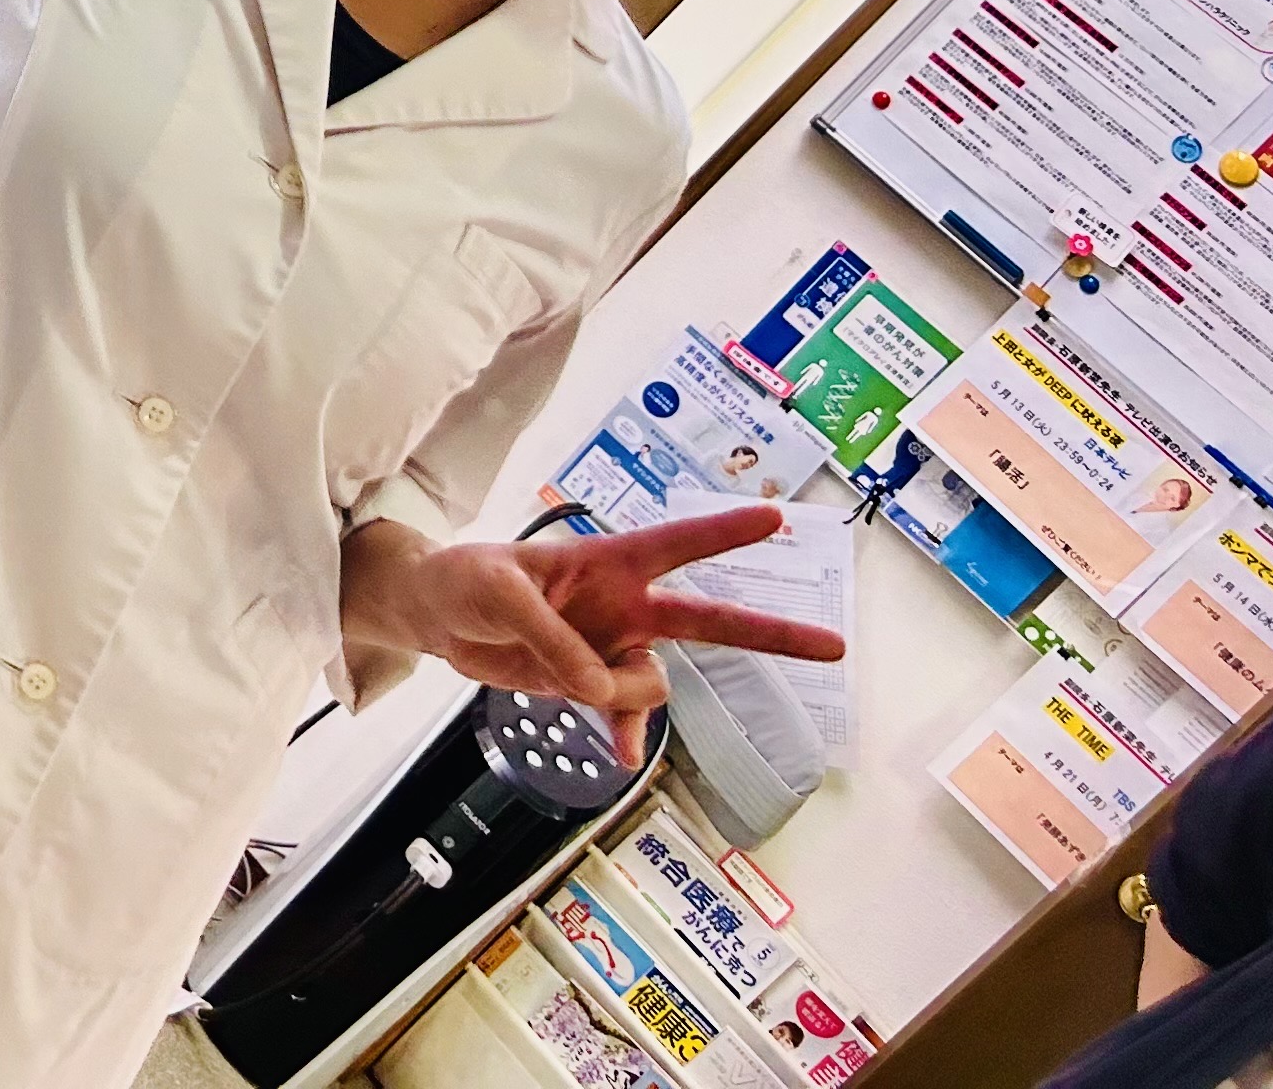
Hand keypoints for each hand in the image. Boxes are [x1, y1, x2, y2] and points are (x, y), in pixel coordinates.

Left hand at [341, 505, 842, 762]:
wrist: (437, 616)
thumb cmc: (465, 578)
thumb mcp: (497, 590)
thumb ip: (551, 635)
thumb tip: (597, 687)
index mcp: (605, 562)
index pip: (675, 544)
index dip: (723, 532)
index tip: (775, 518)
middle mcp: (622, 604)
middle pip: (708, 620)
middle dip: (770, 633)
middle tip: (835, 644)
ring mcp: (612, 645)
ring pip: (653, 683)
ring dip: (618, 695)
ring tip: (567, 680)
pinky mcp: (590, 682)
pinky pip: (624, 715)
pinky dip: (622, 733)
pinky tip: (615, 753)